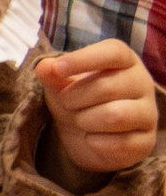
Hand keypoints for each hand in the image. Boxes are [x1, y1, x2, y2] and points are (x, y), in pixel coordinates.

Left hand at [39, 41, 159, 176]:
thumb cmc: (77, 100)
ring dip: (84, 120)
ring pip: (114, 115)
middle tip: (66, 103)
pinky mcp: (147, 141)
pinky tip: (93, 138)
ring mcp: (149, 113)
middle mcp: (143, 84)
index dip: (84, 59)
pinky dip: (95, 143)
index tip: (58, 68)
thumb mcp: (61, 84)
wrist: (87, 137)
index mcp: (125, 61)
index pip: (114, 52)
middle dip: (74, 98)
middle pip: (106, 86)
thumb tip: (45, 66)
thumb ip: (52, 74)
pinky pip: (119, 143)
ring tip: (80, 120)